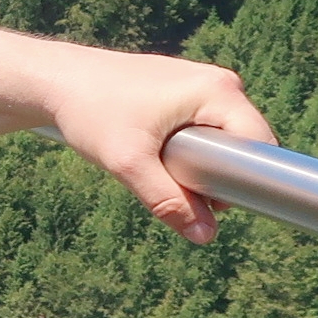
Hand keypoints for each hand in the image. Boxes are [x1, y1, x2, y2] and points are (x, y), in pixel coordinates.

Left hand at [38, 48, 275, 244]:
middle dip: (218, 174)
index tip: (209, 201)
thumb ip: (167, 200)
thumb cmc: (91, 113)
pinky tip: (158, 151)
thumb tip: (205, 237)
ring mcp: (206, 83)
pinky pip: (209, 129)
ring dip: (202, 163)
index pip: (259, 146)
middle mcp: (221, 82)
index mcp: (218, 91)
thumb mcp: (128, 163)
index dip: (244, 181)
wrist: (58, 80)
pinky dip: (190, 148)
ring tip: (160, 163)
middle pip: (245, 145)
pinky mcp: (190, 89)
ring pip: (225, 140)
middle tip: (173, 181)